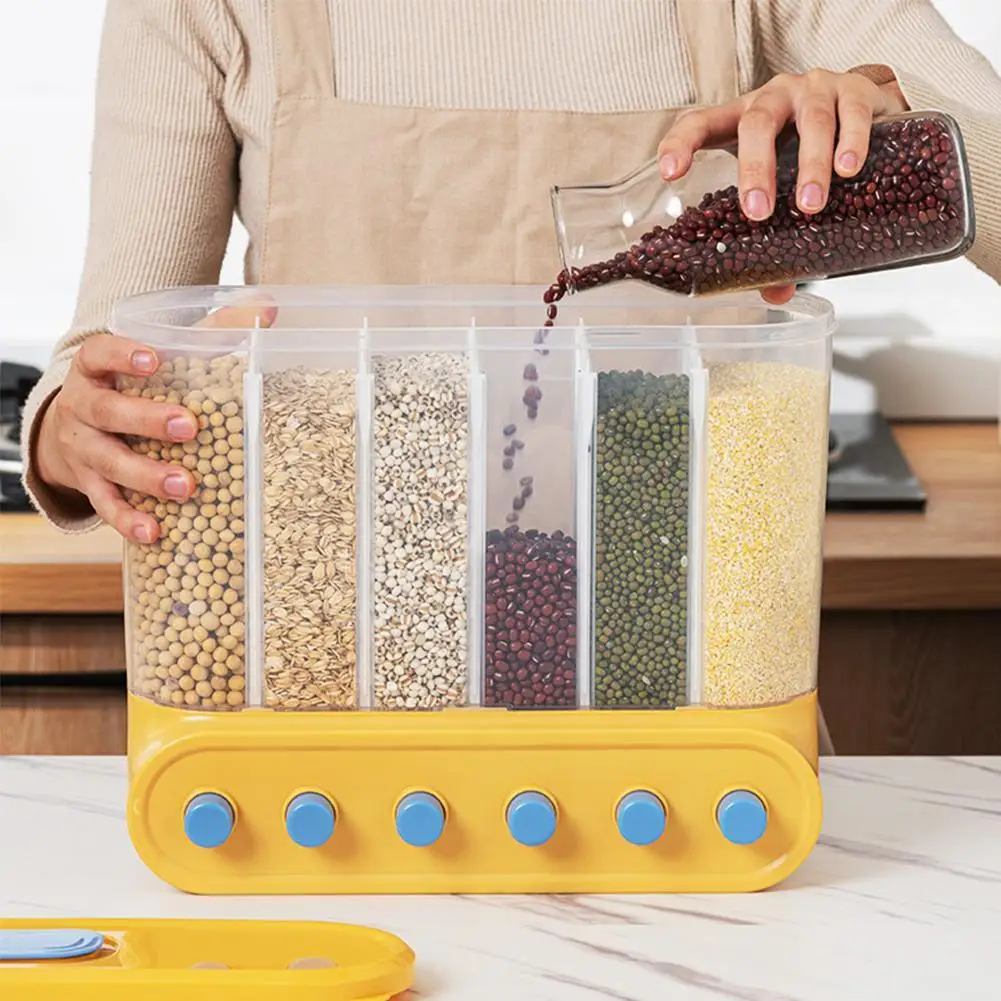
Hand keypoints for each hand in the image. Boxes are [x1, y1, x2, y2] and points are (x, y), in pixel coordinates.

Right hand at [36, 300, 275, 541]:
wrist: (77, 427)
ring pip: (108, 462)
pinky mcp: (89, 484)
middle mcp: (83, 407)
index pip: (100, 353)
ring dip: (145, 475)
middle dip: (147, 419)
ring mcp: (84, 449)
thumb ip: (212, 331)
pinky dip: (129, 520)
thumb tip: (268, 307)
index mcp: (97, 370)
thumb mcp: (164, 355)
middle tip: (189, 428)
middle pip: (107, 411)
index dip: (123, 355)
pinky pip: (106, 505)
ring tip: (184, 486)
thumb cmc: (134, 386)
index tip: (154, 358)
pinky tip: (155, 530)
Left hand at [657, 69, 908, 303]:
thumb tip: (777, 292)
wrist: (864, 104)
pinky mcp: (857, 89)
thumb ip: (774, 232)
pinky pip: (854, 112)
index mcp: (740, 120)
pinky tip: (848, 168)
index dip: (680, 144)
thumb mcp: (781, 183)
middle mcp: (773, 99)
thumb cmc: (804, 146)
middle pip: (756, 125)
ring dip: (810, 165)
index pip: (699, 123)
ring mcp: (814, 90)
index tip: (670, 173)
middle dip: (755, 170)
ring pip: (811, 122)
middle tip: (758, 212)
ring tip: (810, 205)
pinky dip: (851, 141)